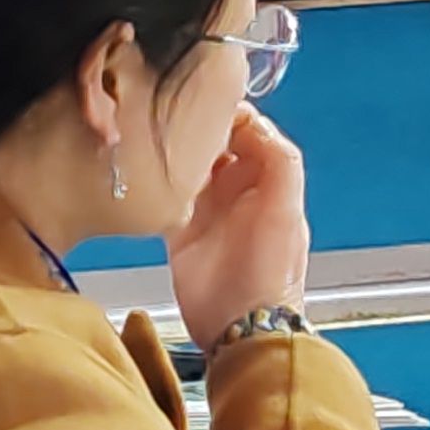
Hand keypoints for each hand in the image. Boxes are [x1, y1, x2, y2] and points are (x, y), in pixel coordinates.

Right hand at [167, 109, 309, 350]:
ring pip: (188, 166)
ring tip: (153, 140)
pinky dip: (154, 185)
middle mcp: (238, 190)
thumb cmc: (270, 273)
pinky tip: (144, 175)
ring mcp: (208, 210)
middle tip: (172, 118)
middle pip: (215, 143)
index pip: (250, 130)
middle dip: (196, 128)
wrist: (240, 326)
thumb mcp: (285, 211)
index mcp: (268, 180)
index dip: (231, 114)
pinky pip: (164, 196)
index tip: (205, 103)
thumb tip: (255, 122)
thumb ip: (279, 163)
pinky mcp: (179, 231)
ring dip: (173, 153)